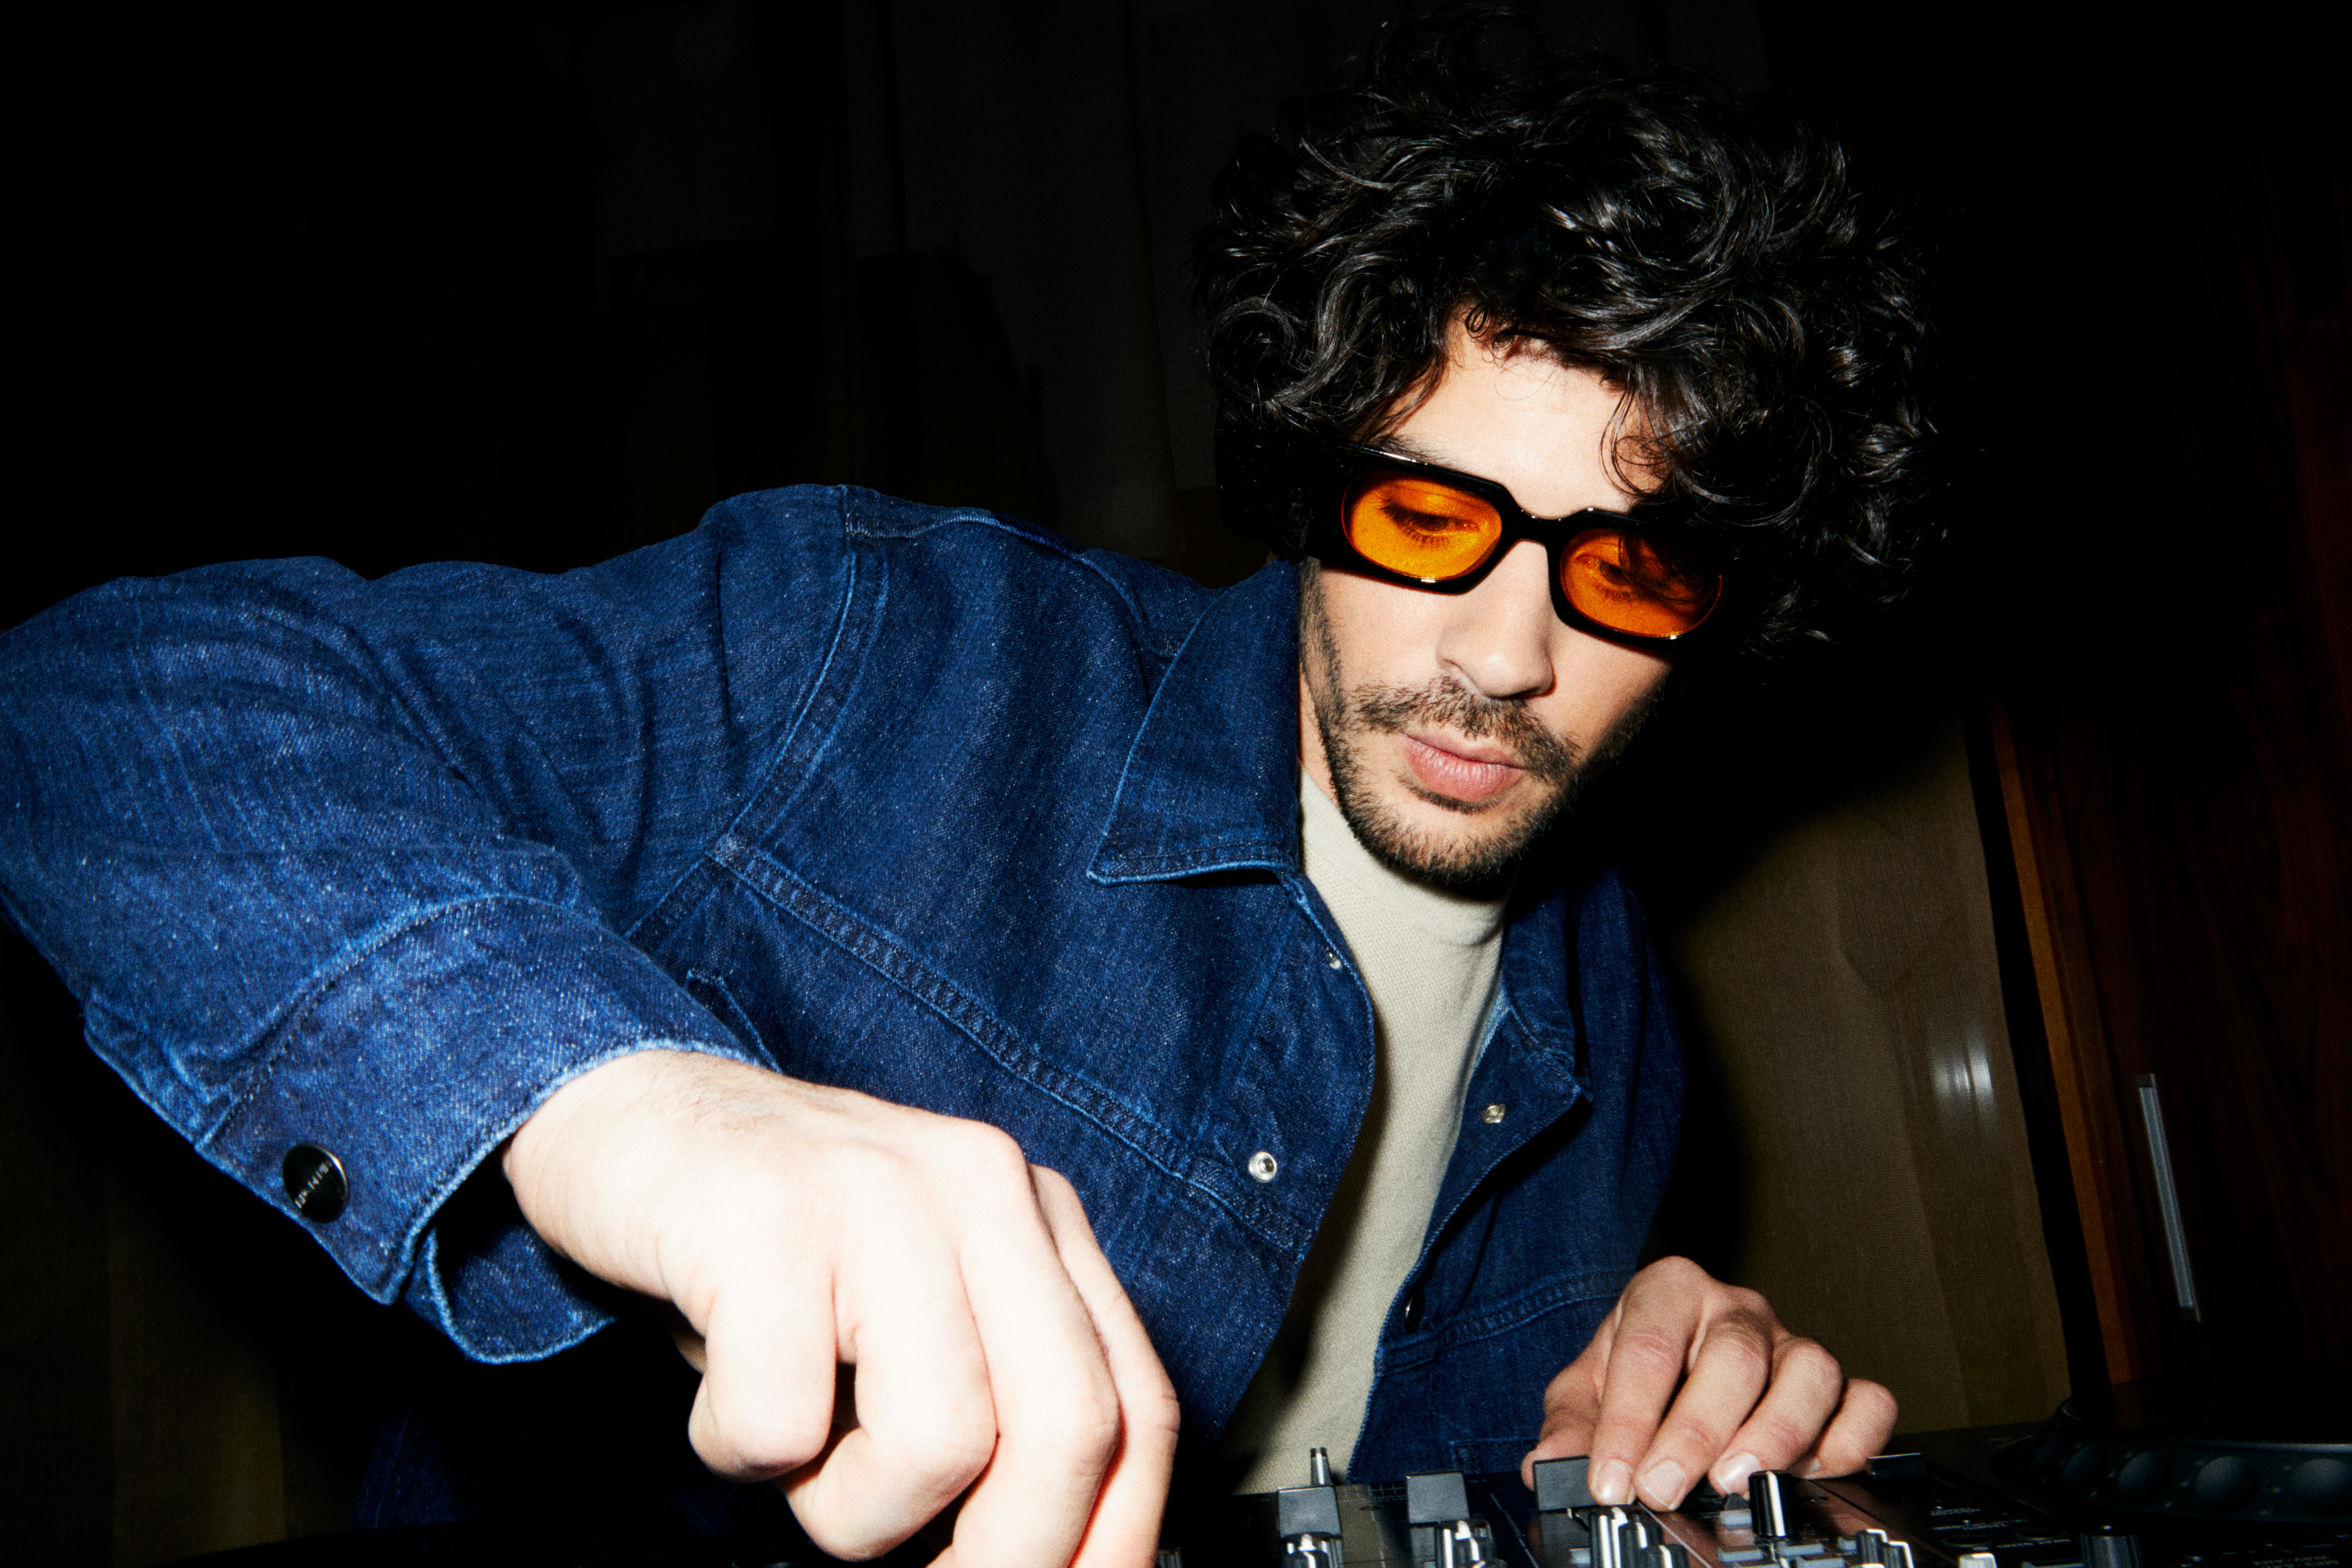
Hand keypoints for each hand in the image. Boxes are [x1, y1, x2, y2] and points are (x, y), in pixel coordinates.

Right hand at [503, 1049, 1180, 1566]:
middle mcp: (982, 1187)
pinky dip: (738, 1447)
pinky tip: (717, 1385)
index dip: (1114, 1537)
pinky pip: (782, 1416)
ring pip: (940, 1439)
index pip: (1138, 1406)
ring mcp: (879, 1191)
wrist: (629, 1112)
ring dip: (850, 1507)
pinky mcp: (766, 1215)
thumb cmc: (770, 1249)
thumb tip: (1054, 1552)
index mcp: (1033, 1216)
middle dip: (1012, 1554)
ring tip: (791, 1449)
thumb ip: (995, 1396)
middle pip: (1070, 1425)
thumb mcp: (913, 1312)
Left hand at [1520, 1256, 1894, 1508]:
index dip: (1627, 1420)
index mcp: (1669, 1291)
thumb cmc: (1635, 1372)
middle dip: (1695, 1431)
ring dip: (1776, 1432)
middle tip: (1663, 1487)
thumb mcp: (1586, 1390)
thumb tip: (1547, 1464)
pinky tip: (1816, 1471)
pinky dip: (1851, 1438)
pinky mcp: (1838, 1381)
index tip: (1612, 1479)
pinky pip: (1866, 1400)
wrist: (1678, 1360)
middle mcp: (1736, 1309)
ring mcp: (1790, 1342)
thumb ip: (1568, 1425)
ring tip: (1736, 1480)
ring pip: (1809, 1370)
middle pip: (1731, 1357)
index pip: (1648, 1349)